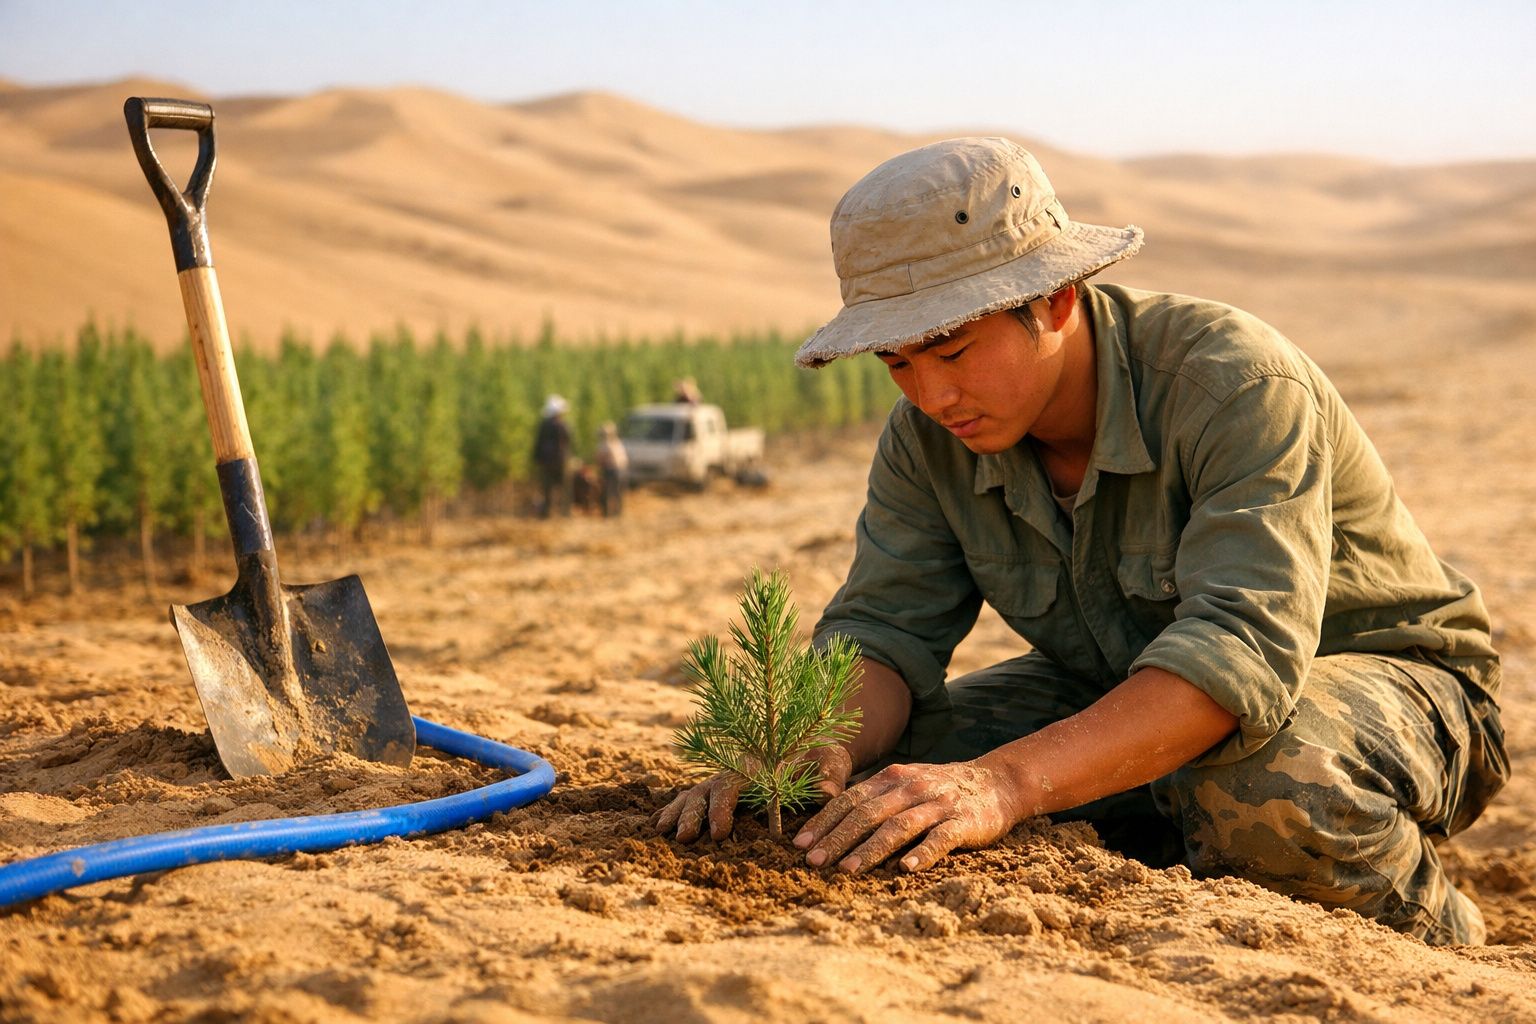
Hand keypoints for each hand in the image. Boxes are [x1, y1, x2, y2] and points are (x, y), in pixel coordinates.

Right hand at [652, 744, 853, 841]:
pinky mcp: (720, 793)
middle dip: (693, 813)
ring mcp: (725, 781)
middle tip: (684, 838)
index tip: (720, 833)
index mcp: (759, 765)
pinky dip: (674, 810)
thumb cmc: (824, 760)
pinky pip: (692, 800)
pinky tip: (656, 824)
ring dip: (678, 812)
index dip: (724, 808)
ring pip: (695, 794)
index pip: (734, 785)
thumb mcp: (832, 763)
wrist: (817, 753)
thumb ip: (828, 777)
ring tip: (661, 833)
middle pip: (708, 790)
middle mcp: (737, 771)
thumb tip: (827, 792)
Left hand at [791, 759, 1025, 873]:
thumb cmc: (939, 790)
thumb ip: (874, 797)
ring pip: (899, 827)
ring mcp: (939, 804)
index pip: (851, 799)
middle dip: (837, 838)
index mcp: (892, 777)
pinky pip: (941, 839)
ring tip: (847, 870)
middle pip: (868, 813)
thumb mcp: (905, 784)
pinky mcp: (965, 823)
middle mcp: (912, 787)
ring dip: (870, 849)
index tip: (800, 843)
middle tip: (814, 862)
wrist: (996, 784)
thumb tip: (830, 820)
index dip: (824, 821)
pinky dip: (923, 853)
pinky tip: (906, 869)